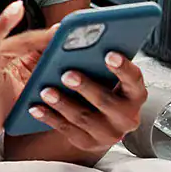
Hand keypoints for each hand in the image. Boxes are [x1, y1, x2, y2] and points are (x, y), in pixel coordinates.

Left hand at [27, 52, 147, 152]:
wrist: (98, 123)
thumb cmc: (100, 87)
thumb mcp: (101, 71)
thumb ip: (87, 50)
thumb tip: (61, 29)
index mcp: (134, 93)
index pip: (134, 79)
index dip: (123, 67)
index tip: (109, 54)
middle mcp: (126, 116)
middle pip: (106, 101)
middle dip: (86, 87)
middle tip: (67, 73)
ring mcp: (108, 133)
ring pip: (84, 117)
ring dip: (63, 103)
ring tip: (46, 90)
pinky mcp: (87, 142)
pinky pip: (66, 129)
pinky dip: (49, 117)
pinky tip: (36, 106)